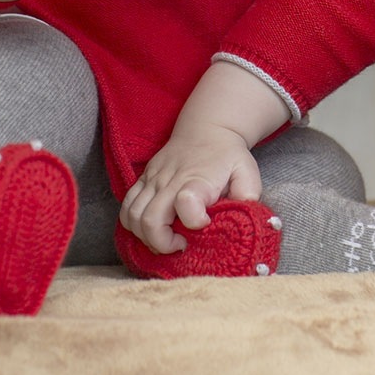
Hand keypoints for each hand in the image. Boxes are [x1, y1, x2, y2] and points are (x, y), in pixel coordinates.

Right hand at [119, 124, 260, 253]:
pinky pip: (126, 207)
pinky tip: (151, 229)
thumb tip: (242, 217)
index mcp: (198, 179)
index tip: (205, 224)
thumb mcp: (247, 172)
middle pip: (150, 220)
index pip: (186, 203)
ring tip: (166, 239)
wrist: (207, 129)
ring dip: (145, 237)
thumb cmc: (227, 155)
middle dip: (162, 244)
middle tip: (181, 245)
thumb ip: (248, 196)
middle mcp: (171, 180)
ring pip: (132, 217)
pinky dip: (132, 225)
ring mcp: (153, 180)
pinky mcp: (143, 179)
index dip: (194, 221)